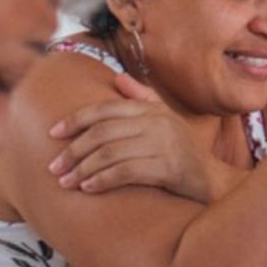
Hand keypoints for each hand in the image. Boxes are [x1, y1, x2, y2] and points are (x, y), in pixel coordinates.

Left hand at [47, 72, 222, 199]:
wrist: (213, 179)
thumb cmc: (184, 150)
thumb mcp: (166, 118)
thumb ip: (142, 97)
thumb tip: (118, 78)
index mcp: (151, 109)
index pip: (104, 109)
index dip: (75, 120)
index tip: (53, 134)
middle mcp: (157, 123)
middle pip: (102, 133)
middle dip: (73, 151)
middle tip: (54, 167)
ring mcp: (164, 145)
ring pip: (110, 154)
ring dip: (82, 169)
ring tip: (65, 182)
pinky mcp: (168, 167)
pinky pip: (125, 172)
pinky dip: (102, 180)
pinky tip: (88, 188)